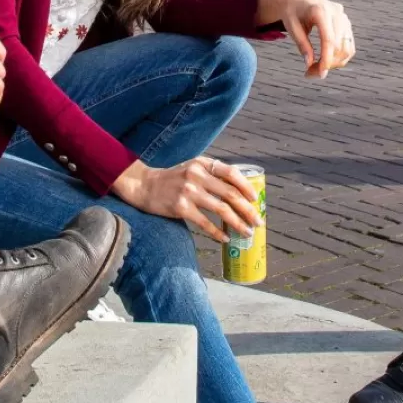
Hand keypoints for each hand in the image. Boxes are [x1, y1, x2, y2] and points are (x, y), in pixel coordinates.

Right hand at [112, 156, 262, 241]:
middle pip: (230, 194)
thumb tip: (239, 189)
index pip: (231, 173)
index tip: (255, 200)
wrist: (144, 186)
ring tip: (247, 232)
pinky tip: (226, 239)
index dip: (246, 187)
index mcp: (202, 163)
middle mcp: (197, 175)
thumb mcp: (192, 167)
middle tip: (258, 222)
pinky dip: (218, 232)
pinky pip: (205, 223)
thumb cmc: (172, 178)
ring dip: (238, 223)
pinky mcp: (181, 208)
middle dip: (248, 210)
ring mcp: (189, 192)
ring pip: (222, 210)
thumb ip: (212, 173)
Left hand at [259, 0, 354, 77]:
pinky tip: (326, 60)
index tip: (320, 74)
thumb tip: (309, 64)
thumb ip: (302, 44)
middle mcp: (336, 12)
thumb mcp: (291, 27)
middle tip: (310, 73)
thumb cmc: (292, 12)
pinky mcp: (346, 22)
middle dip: (328, 63)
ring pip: (348, 48)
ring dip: (335, 63)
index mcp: (320, 10)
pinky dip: (340, 57)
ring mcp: (344, 16)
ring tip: (317, 67)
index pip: (329, 39)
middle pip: (339, 46)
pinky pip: (349, 44)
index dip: (326, 59)